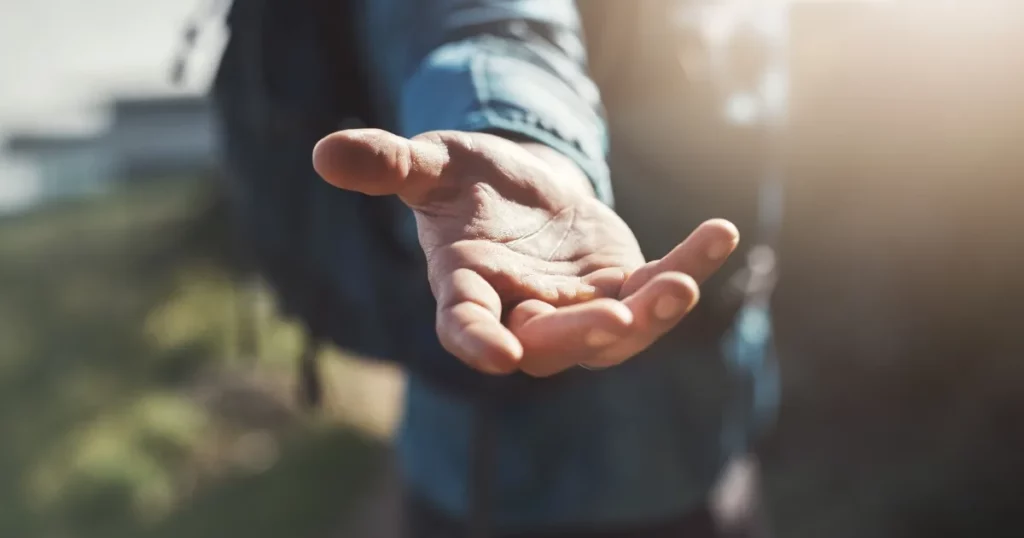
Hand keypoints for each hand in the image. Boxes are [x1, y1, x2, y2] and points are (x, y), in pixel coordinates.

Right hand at [313, 129, 738, 376]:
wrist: (523, 189)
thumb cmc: (467, 182)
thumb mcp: (431, 164)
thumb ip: (388, 164)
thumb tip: (324, 152)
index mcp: (467, 287)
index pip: (465, 324)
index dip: (477, 340)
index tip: (498, 356)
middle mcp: (523, 310)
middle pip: (551, 340)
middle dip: (582, 334)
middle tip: (615, 316)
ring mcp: (577, 305)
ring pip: (614, 331)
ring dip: (650, 314)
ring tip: (683, 284)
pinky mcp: (621, 286)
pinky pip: (658, 286)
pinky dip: (690, 264)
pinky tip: (721, 232)